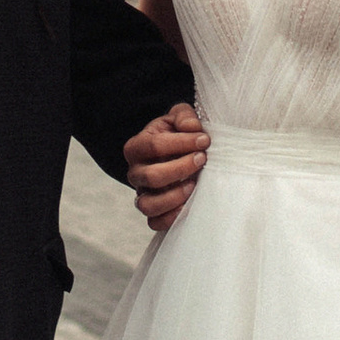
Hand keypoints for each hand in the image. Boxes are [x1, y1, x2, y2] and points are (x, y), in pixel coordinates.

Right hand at [124, 103, 207, 231]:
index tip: (205, 140)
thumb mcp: (179, 118)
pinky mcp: (152, 212)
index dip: (182, 143)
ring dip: (175, 196)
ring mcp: (142, 194)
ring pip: (147, 204)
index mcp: (136, 147)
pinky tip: (189, 204)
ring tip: (194, 184)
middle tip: (201, 159)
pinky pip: (155, 223)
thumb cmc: (177, 134)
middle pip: (151, 176)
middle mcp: (135, 172)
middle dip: (181, 168)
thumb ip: (184, 117)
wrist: (175, 153)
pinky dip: (172, 217)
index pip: (154, 145)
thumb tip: (192, 127)